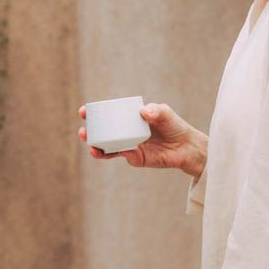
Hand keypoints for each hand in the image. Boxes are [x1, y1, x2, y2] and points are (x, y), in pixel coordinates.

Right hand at [77, 102, 206, 174]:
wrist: (186, 145)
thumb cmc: (173, 125)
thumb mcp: (164, 113)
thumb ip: (155, 110)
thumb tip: (143, 113)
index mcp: (127, 119)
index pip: (106, 116)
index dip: (93, 114)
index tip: (84, 112)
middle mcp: (125, 133)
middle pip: (102, 135)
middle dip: (90, 134)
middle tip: (83, 133)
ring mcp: (129, 147)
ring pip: (109, 149)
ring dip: (99, 149)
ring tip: (93, 148)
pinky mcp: (137, 158)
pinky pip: (127, 157)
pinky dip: (124, 154)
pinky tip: (125, 152)